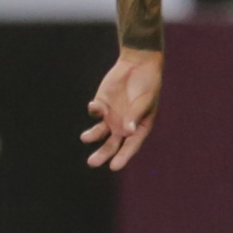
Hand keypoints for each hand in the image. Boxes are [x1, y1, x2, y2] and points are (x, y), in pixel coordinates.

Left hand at [81, 47, 162, 171]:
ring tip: (85, 137)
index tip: (114, 167)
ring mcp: (112, 116)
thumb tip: (127, 132)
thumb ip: (134, 116)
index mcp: (139, 127)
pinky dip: (93, 110)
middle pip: (112, 144)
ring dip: (92, 136)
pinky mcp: (102, 104)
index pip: (130, 145)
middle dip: (102, 154)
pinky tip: (95, 105)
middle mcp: (124, 125)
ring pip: (99, 132)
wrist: (138, 64)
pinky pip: (95, 112)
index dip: (123, 157)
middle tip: (92, 163)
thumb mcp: (144, 100)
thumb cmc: (147, 84)